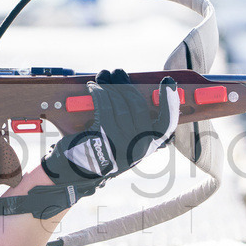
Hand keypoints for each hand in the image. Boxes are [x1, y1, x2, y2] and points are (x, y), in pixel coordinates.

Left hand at [42, 69, 178, 183]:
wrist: (75, 174)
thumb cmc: (100, 152)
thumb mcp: (123, 144)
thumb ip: (134, 125)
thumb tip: (130, 90)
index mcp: (148, 146)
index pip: (166, 124)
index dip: (170, 102)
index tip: (168, 82)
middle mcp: (139, 147)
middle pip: (138, 106)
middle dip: (126, 85)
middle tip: (117, 72)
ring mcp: (122, 143)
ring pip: (119, 104)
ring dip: (109, 86)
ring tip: (102, 77)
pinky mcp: (104, 138)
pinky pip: (104, 107)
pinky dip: (98, 93)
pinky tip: (93, 87)